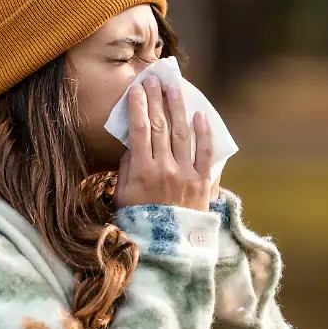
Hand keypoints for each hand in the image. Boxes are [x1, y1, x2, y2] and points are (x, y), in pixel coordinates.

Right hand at [115, 76, 213, 211]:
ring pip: (182, 133)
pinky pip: (205, 153)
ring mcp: (186, 175)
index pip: (140, 130)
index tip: (137, 89)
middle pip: (161, 126)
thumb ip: (127, 167)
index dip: (139, 106)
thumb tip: (133, 142)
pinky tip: (200, 115)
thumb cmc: (139, 222)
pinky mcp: (202, 183)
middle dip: (157, 99)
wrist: (166, 250)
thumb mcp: (122, 196)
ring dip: (178, 108)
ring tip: (175, 88)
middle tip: (154, 79)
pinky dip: (203, 133)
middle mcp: (165, 169)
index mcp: (142, 172)